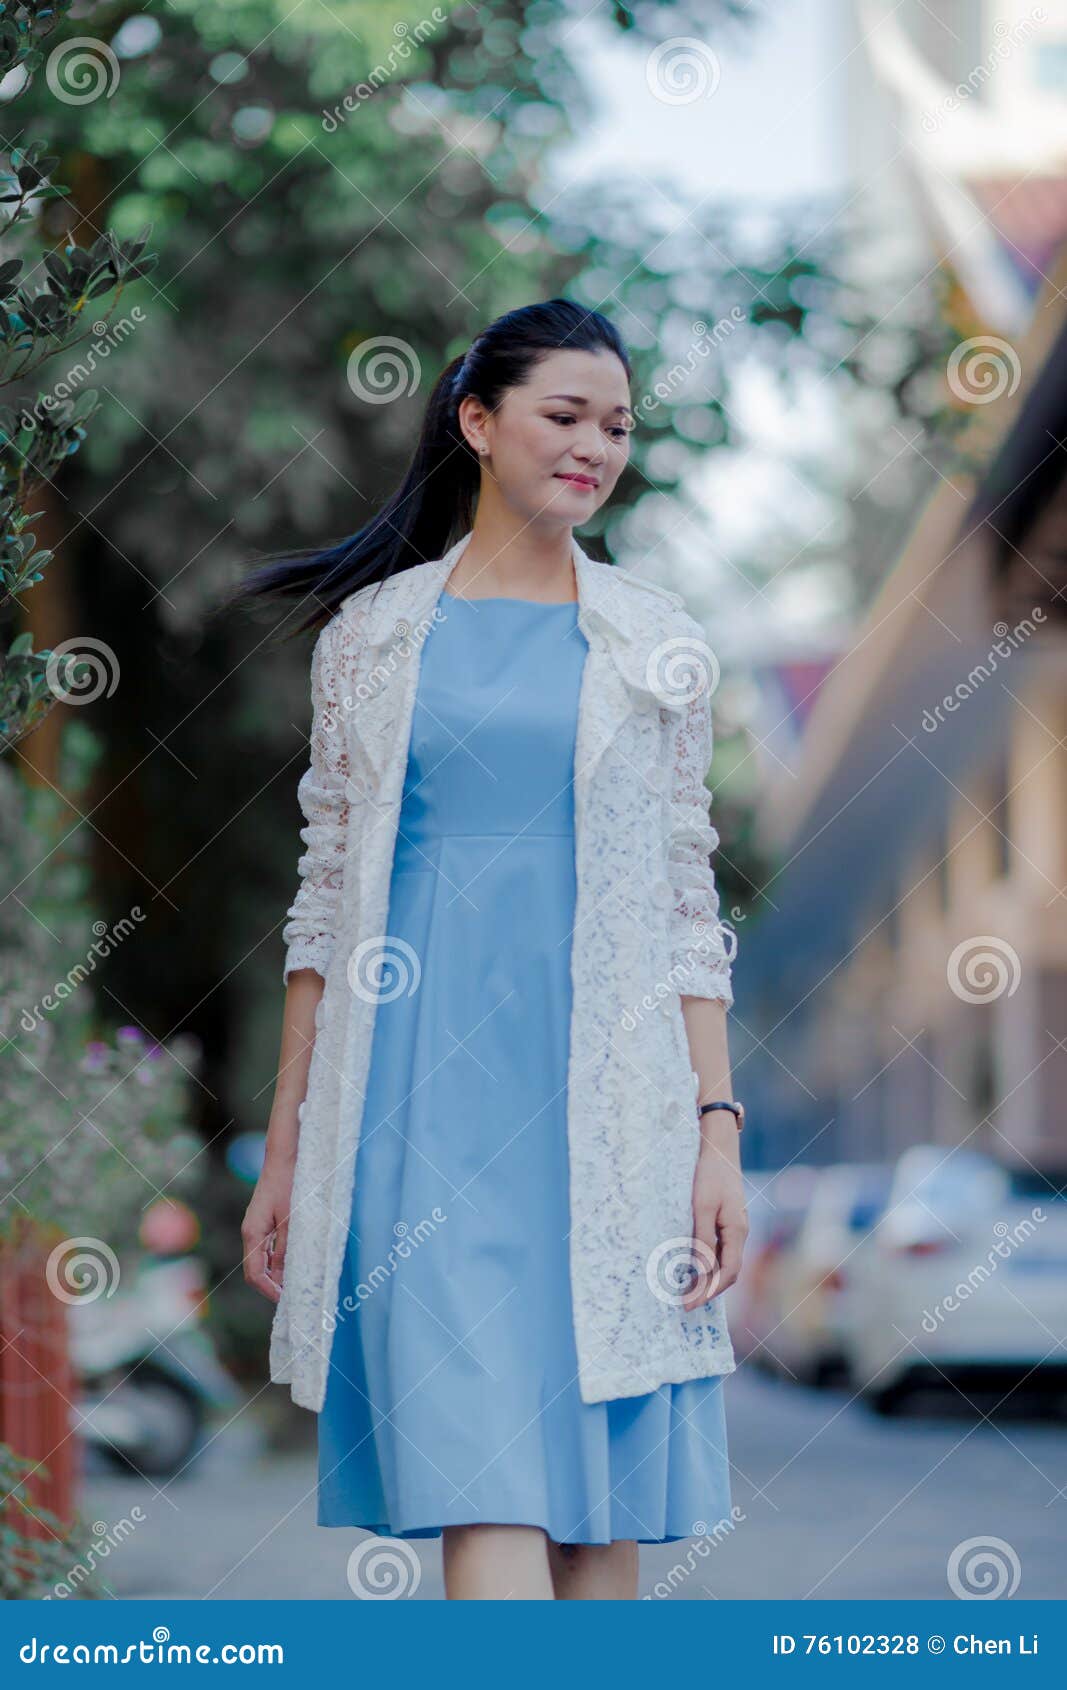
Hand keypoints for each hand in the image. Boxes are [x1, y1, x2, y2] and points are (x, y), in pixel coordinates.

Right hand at [241, 1157, 294, 1303]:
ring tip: (295, 1284)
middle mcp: (250, 1233)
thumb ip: (286, 1249)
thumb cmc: (289, 1185)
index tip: (285, 1301)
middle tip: (293, 1297)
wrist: (284, 1157)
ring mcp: (256, 1227)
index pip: (254, 1274)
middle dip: (272, 1286)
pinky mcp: (264, 1222)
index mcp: (252, 1234)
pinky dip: (278, 1260)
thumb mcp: (292, 1220)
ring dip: (276, 1274)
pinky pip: (268, 1249)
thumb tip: (283, 1277)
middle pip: (256, 1270)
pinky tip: (293, 1264)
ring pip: (262, 1260)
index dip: (268, 1290)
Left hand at [681, 1139, 747, 1311]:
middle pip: (728, 1271)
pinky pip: (720, 1250)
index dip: (710, 1291)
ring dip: (708, 1279)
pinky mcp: (727, 1222)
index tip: (691, 1304)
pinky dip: (708, 1264)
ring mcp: (735, 1227)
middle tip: (685, 1304)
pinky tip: (692, 1267)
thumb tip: (702, 1270)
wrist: (718, 1148)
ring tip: (686, 1292)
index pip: (729, 1272)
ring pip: (724, 1262)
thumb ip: (703, 1238)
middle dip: (708, 1290)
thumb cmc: (709, 1174)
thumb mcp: (702, 1206)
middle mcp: (739, 1233)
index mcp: (737, 1231)